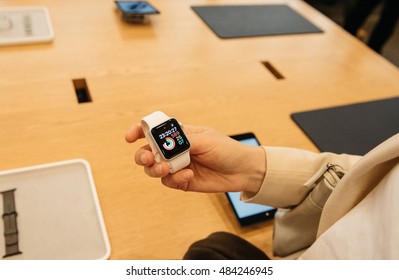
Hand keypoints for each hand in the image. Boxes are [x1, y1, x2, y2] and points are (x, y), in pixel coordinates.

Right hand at [125, 124, 265, 193]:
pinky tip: (188, 176)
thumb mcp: (205, 139)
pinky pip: (169, 182)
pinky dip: (174, 179)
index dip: (139, 131)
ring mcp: (177, 166)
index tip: (130, 137)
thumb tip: (163, 144)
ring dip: (156, 169)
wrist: (242, 171)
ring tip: (167, 169)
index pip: (154, 130)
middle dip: (143, 155)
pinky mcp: (182, 181)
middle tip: (149, 158)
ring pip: (154, 169)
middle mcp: (174, 150)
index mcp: (179, 135)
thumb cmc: (226, 149)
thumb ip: (183, 141)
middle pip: (148, 152)